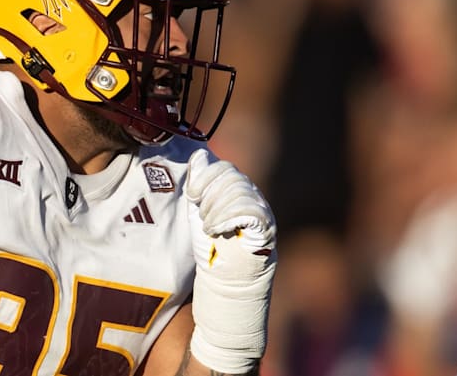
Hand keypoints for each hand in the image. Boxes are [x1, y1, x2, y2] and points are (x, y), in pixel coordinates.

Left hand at [184, 149, 276, 374]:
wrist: (228, 300)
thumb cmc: (213, 261)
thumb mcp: (200, 221)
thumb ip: (199, 191)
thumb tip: (198, 155)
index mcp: (241, 198)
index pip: (226, 169)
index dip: (204, 177)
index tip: (191, 196)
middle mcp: (257, 204)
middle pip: (232, 177)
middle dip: (208, 193)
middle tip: (202, 217)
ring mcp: (264, 219)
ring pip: (239, 191)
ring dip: (216, 207)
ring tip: (209, 228)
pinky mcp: (266, 235)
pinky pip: (250, 210)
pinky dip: (227, 215)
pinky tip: (215, 229)